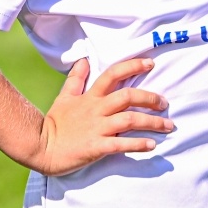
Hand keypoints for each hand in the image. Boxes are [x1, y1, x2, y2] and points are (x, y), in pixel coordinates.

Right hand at [31, 57, 172, 176]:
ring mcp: (97, 128)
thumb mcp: (64, 96)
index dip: (133, 66)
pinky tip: (151, 145)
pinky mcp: (96, 147)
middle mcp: (96, 110)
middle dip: (150, 98)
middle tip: (165, 103)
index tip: (150, 64)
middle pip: (128, 97)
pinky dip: (138, 144)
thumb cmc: (54, 123)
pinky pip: (121, 145)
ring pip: (129, 120)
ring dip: (152, 123)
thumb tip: (84, 60)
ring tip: (168, 126)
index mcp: (90, 97)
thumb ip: (76, 79)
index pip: (113, 74)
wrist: (39, 147)